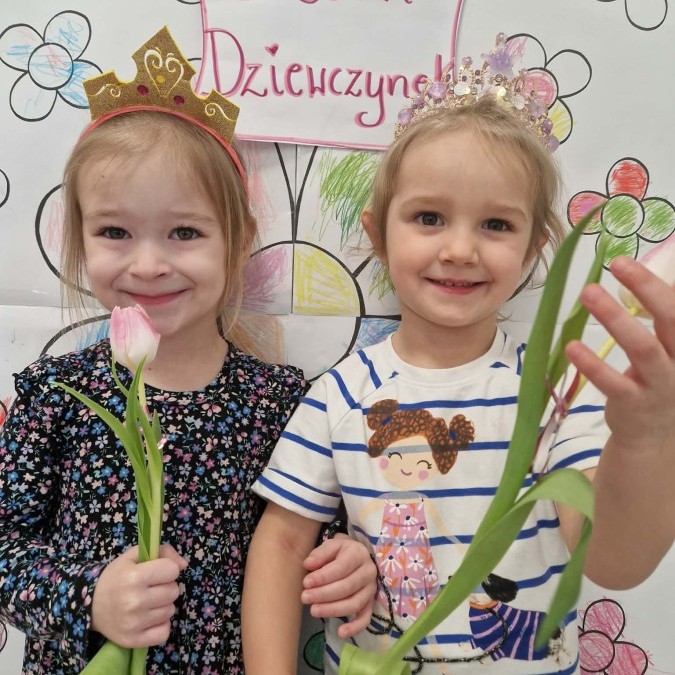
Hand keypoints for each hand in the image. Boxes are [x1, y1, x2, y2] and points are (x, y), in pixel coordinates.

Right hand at [91, 544, 187, 647]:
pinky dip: (160, 625)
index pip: (172, 570)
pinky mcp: (133, 640)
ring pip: (170, 610)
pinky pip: (164, 632)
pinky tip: (149, 618)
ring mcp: (134, 623)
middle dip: (166, 587)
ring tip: (147, 602)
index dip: (167, 569)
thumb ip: (163, 551)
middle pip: (174, 591)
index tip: (156, 572)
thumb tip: (183, 565)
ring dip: (163, 605)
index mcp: (135, 577)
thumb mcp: (135, 555)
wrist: (90, 604)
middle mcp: (135, 601)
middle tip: (151, 588)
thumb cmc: (116, 576)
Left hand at [301, 535, 376, 638]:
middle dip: (324, 594)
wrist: (357, 556)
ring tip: (313, 610)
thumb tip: (308, 564)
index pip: (341, 568)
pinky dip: (355, 628)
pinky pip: (366, 618)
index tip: (306, 582)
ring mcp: (371, 589)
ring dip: (333, 610)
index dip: (323, 577)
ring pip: (354, 603)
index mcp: (358, 553)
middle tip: (305, 597)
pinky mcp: (371, 603)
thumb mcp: (331, 546)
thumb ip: (320, 554)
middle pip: (347, 587)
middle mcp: (368, 572)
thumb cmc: (340, 552)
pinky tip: (340, 633)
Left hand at [566, 256, 674, 450]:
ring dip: (615, 318)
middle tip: (617, 264)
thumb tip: (637, 278)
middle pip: (672, 320)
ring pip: (643, 348)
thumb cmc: (656, 379)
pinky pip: (612, 382)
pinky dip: (592, 363)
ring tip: (588, 292)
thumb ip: (659, 321)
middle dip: (646, 288)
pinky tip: (571, 345)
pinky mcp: (633, 403)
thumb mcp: (668, 350)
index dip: (654, 283)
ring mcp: (660, 384)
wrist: (652, 435)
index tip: (623, 260)